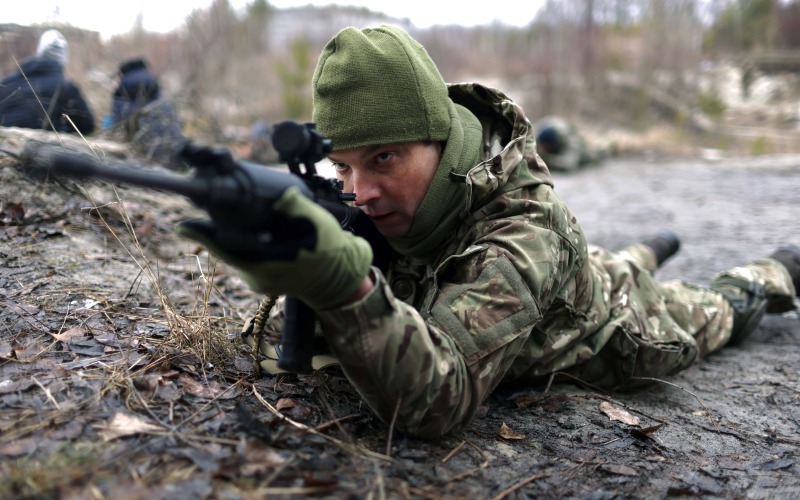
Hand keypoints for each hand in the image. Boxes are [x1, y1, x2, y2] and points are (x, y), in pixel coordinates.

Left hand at [176, 186, 372, 309]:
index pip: (230, 250)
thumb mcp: (318, 224)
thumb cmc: (332, 251)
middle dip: (216, 230)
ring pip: (237, 254)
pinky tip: (246, 228)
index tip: (182, 224)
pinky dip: (243, 243)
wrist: (342, 276)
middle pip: (229, 250)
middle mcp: (261, 277)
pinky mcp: (264, 279)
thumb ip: (298, 207)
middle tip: (202, 209)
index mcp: (271, 265)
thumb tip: (282, 195)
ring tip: (221, 216)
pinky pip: (246, 258)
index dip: (205, 235)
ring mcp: (262, 281)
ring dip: (231, 236)